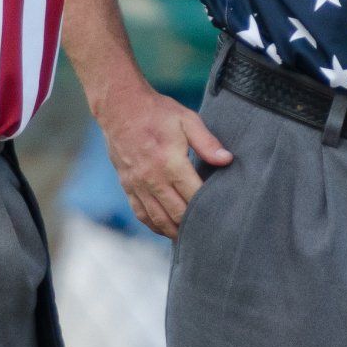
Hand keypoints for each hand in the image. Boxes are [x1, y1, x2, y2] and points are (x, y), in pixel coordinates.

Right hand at [101, 85, 231, 238]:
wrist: (120, 108)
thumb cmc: (157, 112)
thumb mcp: (187, 120)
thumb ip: (207, 143)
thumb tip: (227, 160)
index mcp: (170, 162)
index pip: (194, 195)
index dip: (209, 207)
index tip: (222, 214)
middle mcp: (152, 178)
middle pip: (177, 213)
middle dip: (194, 225)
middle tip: (211, 233)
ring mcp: (138, 185)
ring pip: (158, 219)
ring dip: (175, 231)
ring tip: (191, 238)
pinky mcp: (128, 186)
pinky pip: (141, 213)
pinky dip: (155, 225)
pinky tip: (166, 230)